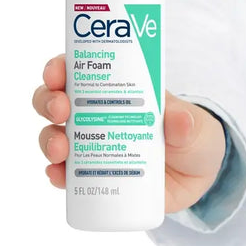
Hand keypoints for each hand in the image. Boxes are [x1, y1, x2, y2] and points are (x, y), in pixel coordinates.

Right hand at [32, 54, 226, 212]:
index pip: (80, 70)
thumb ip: (187, 122)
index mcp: (118, 90)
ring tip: (59, 150)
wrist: (198, 178)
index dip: (61, 67)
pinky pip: (66, 175)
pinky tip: (58, 175)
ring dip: (49, 139)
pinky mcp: (95, 177)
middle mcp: (97, 115)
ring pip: (55, 136)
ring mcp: (93, 146)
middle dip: (48, 101)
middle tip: (60, 109)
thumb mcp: (196, 126)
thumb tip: (180, 121)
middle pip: (57, 101)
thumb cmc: (193, 137)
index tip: (56, 72)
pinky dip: (57, 174)